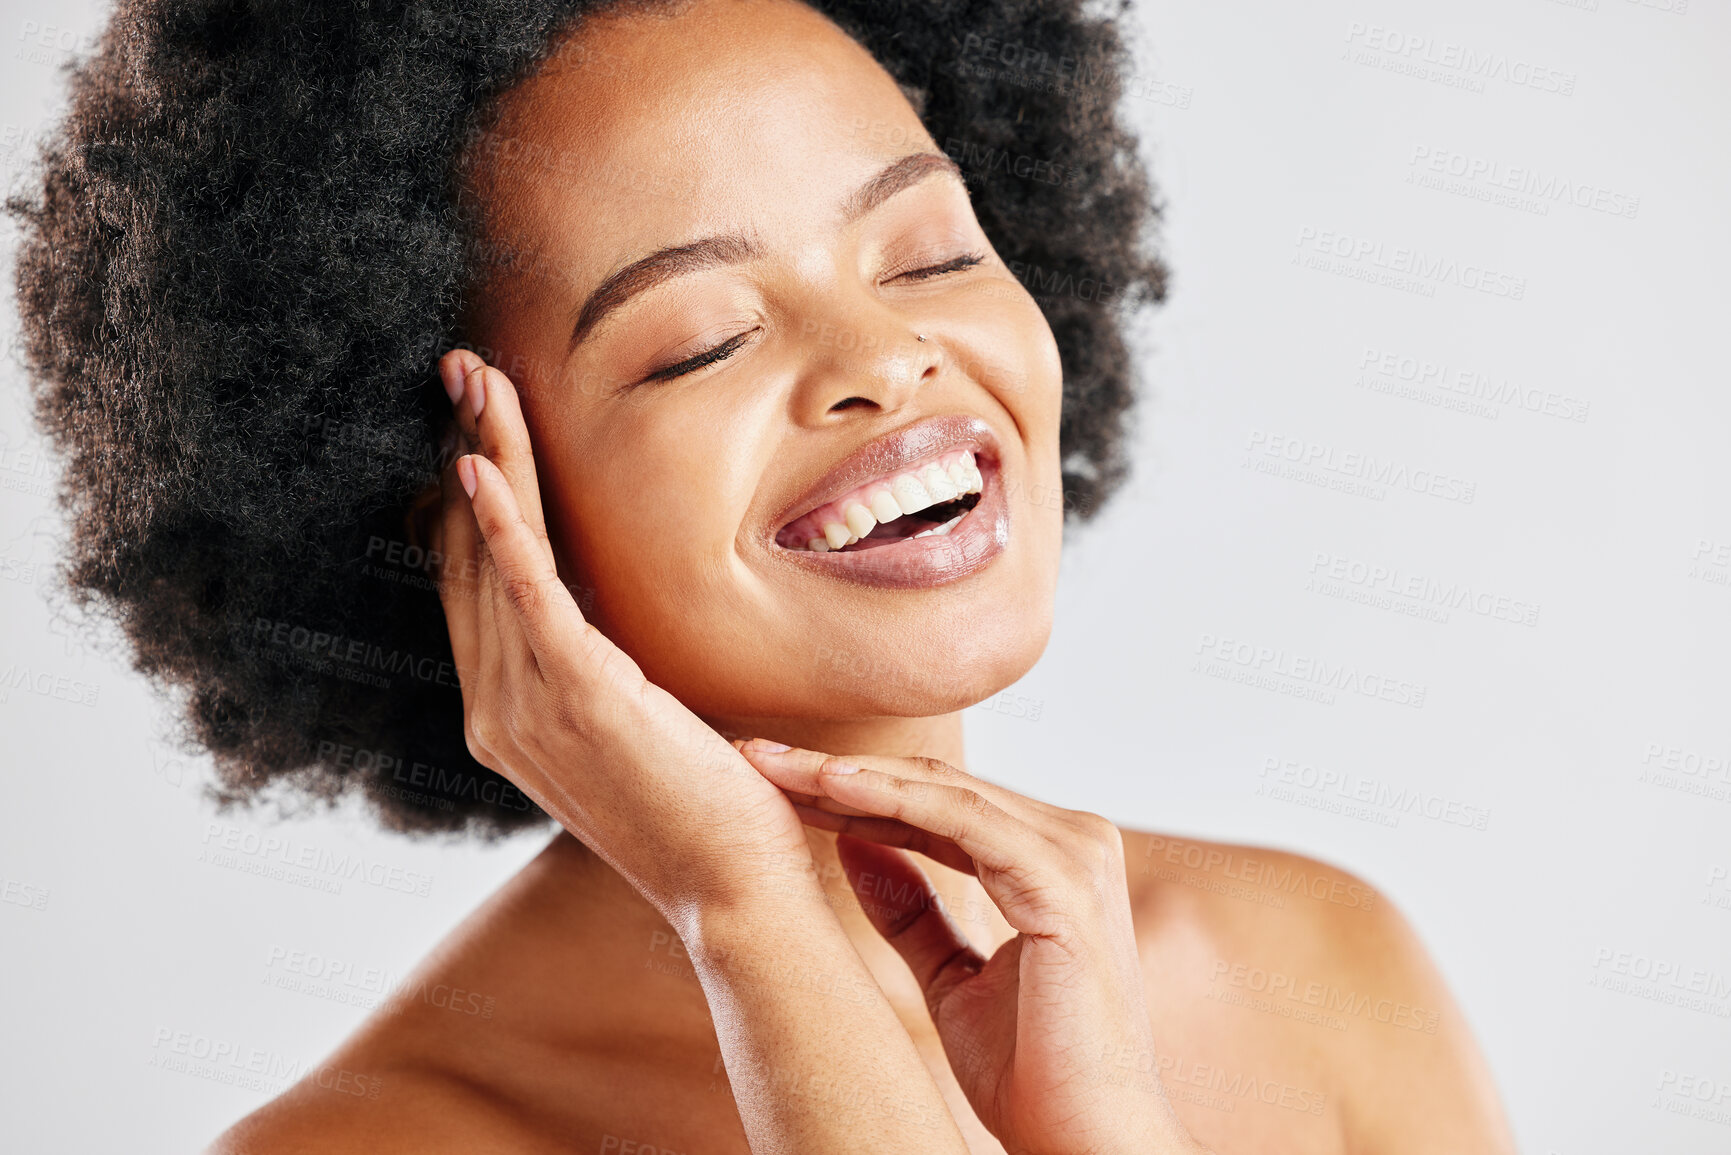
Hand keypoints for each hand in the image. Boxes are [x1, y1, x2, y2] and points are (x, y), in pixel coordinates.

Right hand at [431, 351, 812, 923]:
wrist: (738, 892)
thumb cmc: (706, 811)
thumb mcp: (636, 728)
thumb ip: (599, 670)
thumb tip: (607, 611)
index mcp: (508, 719)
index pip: (476, 585)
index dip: (474, 497)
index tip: (480, 421)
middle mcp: (497, 714)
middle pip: (469, 558)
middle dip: (467, 454)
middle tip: (464, 370)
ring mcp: (526, 711)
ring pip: (493, 557)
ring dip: (485, 459)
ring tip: (477, 380)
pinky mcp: (576, 698)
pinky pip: (526, 594)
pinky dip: (500, 525)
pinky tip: (479, 465)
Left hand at [738, 742, 1211, 1154]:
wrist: (1085, 1140)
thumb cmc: (1034, 1073)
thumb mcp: (951, 978)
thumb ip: (911, 910)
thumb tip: (852, 845)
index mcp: (1049, 859)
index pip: (936, 805)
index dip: (852, 792)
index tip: (774, 783)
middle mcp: (1072, 841)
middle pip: (935, 784)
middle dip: (837, 770)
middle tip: (754, 756)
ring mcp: (1075, 855)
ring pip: (942, 791)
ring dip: (850, 775)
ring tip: (773, 765)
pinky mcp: (1063, 882)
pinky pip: (964, 822)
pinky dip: (894, 799)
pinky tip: (832, 789)